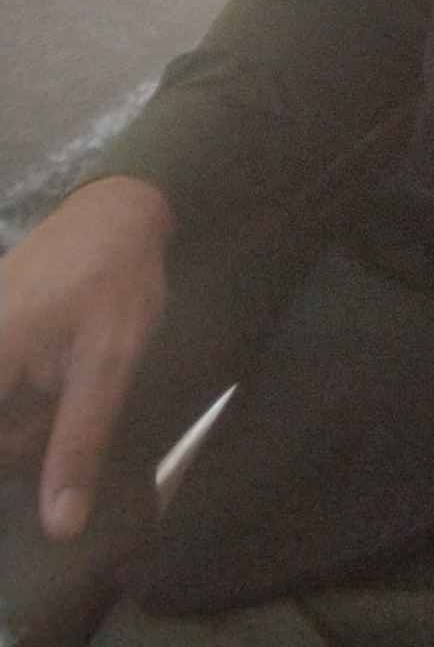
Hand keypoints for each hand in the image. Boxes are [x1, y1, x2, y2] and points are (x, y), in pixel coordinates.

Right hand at [0, 177, 173, 539]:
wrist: (117, 210)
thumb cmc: (115, 282)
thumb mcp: (108, 365)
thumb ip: (78, 444)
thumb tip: (59, 528)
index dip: (20, 453)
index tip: (51, 440)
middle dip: (24, 441)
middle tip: (64, 413)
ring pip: (4, 416)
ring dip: (27, 424)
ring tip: (70, 383)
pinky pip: (7, 387)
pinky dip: (27, 400)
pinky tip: (58, 380)